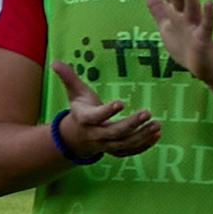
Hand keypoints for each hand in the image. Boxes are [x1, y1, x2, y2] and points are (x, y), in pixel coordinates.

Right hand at [46, 60, 161, 160]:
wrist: (77, 136)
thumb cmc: (81, 109)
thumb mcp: (74, 93)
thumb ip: (68, 78)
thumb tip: (55, 62)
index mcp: (85, 119)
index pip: (95, 117)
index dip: (107, 111)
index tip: (121, 102)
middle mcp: (95, 134)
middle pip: (114, 133)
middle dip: (131, 124)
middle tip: (147, 113)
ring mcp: (106, 145)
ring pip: (124, 144)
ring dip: (142, 136)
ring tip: (157, 125)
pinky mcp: (116, 151)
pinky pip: (130, 151)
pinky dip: (143, 145)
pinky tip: (156, 135)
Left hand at [145, 0, 212, 86]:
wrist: (202, 67)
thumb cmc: (184, 45)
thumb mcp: (164, 25)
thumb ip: (157, 7)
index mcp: (175, 12)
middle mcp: (185, 15)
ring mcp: (195, 25)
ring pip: (191, 6)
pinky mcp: (203, 38)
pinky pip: (206, 25)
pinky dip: (208, 15)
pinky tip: (210, 3)